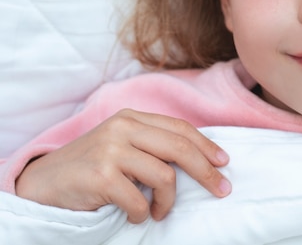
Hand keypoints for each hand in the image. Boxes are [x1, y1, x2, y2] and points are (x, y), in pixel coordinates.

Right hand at [15, 109, 230, 222]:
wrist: (43, 183)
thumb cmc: (90, 167)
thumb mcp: (122, 146)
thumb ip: (152, 145)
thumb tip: (199, 159)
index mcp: (131, 118)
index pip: (180, 128)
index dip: (206, 145)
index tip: (224, 162)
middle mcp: (123, 128)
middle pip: (180, 148)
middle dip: (207, 172)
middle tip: (222, 190)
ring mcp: (111, 149)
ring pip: (165, 176)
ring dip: (167, 201)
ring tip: (158, 211)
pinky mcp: (101, 175)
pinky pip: (139, 201)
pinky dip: (141, 214)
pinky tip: (133, 216)